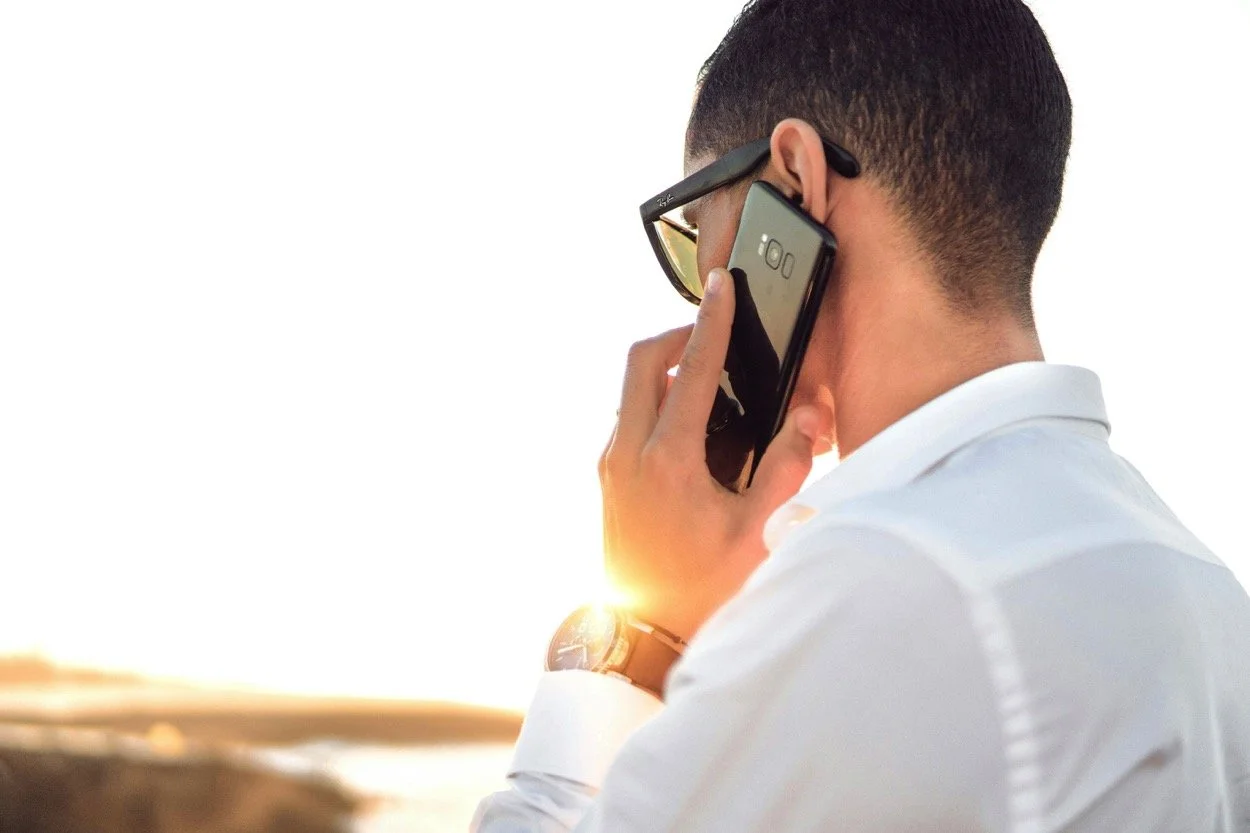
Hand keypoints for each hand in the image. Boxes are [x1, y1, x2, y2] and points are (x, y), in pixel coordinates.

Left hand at [599, 268, 830, 643]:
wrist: (645, 634)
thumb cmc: (701, 588)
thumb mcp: (759, 531)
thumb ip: (789, 467)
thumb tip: (806, 415)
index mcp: (667, 460)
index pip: (691, 369)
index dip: (712, 321)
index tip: (722, 286)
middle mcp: (627, 454)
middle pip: (641, 360)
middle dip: (676, 335)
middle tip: (712, 334)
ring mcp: (611, 465)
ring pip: (630, 387)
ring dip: (664, 368)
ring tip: (708, 378)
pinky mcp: (607, 478)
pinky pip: (628, 416)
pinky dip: (655, 399)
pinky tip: (691, 423)